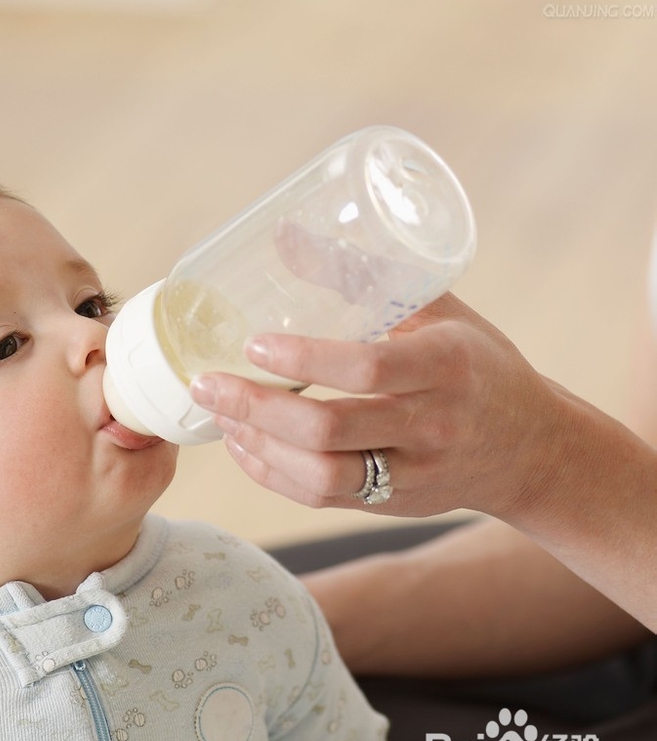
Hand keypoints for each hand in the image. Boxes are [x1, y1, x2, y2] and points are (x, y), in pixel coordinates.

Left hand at [189, 293, 558, 518]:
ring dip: (258, 447)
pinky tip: (244, 446)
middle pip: (329, 430)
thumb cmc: (479, 365)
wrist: (532, 449)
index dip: (304, 359)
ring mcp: (413, 473)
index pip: (367, 369)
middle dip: (256, 409)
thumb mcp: (439, 310)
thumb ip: (364, 276)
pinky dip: (273, 475)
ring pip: (320, 476)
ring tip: (220, 415)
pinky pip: (323, 498)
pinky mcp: (395, 504)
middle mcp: (431, 425)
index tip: (253, 345)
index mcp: (447, 365)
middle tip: (207, 385)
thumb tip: (283, 235)